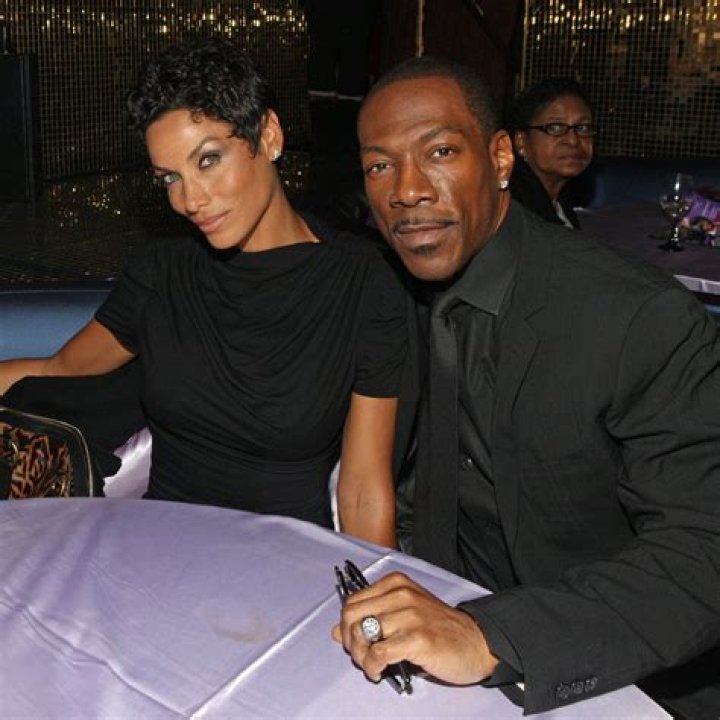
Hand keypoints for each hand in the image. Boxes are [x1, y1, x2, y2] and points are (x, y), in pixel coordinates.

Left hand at [332, 572, 498, 684]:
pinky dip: (372, 667)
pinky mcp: (417, 638)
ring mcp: (410, 614)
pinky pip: (378, 653)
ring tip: (372, 666)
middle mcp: (401, 594)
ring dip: (360, 658)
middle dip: (349, 641)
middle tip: (360, 657)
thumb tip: (337, 631)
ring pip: (362, 635)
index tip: (355, 642)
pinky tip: (379, 673)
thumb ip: (372, 617)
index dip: (346, 625)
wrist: (477, 641)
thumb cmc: (440, 629)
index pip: (351, 601)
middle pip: (351, 616)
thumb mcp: (404, 614)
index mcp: (396, 584)